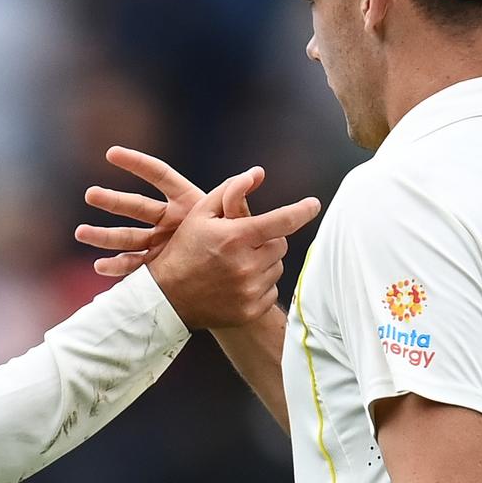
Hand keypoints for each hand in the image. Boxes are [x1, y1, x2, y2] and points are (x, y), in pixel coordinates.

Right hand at [76, 146, 248, 275]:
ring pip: (128, 237)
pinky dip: (118, 267)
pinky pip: (134, 266)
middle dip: (112, 200)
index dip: (137, 162)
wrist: (230, 279)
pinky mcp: (158, 266)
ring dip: (104, 235)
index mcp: (185, 202)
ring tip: (80, 233)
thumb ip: (236, 199)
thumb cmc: (234, 244)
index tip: (111, 152)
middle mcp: (168, 220)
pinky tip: (100, 270)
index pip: (159, 176)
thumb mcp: (234, 220)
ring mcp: (159, 243)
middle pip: (136, 207)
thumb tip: (255, 172)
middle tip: (89, 194)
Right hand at [76, 147, 319, 328]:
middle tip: (245, 243)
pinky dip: (259, 284)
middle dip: (268, 240)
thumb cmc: (183, 250)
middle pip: (281, 245)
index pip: (282, 221)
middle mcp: (246, 265)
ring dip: (264, 262)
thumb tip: (256, 173)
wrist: (167, 297)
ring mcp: (249, 290)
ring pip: (277, 267)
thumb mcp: (200, 214)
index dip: (302, 211)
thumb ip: (230, 190)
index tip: (314, 205)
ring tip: (237, 263)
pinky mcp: (251, 309)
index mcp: (236, 237)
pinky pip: (271, 289)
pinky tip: (237, 282)